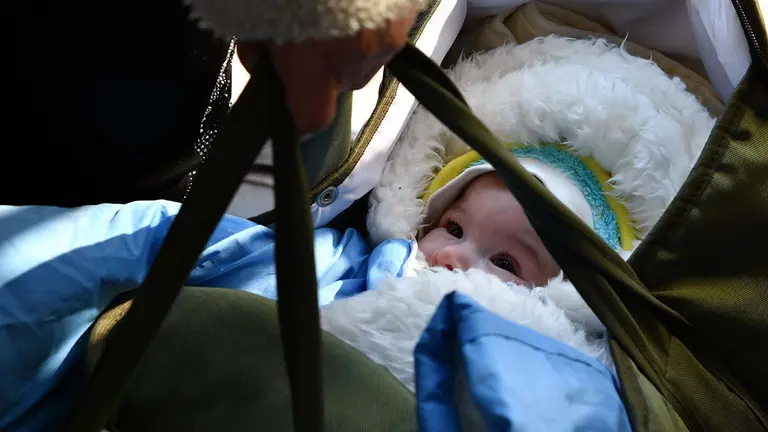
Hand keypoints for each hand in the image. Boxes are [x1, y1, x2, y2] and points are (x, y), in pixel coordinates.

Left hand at [237, 7, 418, 135]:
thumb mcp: (250, 11)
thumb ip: (258, 47)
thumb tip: (267, 64)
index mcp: (317, 62)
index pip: (310, 119)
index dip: (295, 118)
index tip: (282, 99)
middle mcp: (361, 55)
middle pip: (342, 85)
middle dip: (321, 69)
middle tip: (301, 31)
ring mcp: (394, 29)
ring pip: (368, 56)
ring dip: (349, 42)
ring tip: (334, 6)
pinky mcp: (411, 7)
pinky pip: (388, 27)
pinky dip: (371, 18)